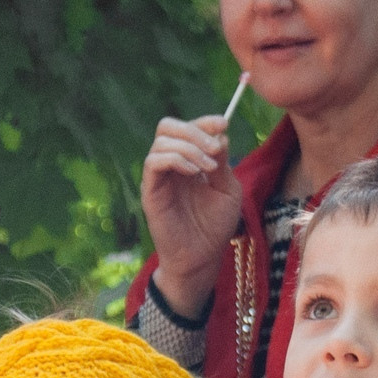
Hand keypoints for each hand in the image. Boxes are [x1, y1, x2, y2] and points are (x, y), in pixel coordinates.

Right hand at [139, 113, 241, 312]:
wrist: (203, 257)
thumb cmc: (215, 225)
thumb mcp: (227, 190)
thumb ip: (222, 164)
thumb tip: (219, 135)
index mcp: (190, 160)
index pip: (189, 128)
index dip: (204, 121)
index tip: (223, 124)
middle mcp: (171, 164)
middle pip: (168, 126)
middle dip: (194, 130)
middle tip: (215, 148)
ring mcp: (159, 176)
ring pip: (162, 141)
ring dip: (190, 148)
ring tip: (209, 169)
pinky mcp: (150, 190)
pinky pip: (154, 162)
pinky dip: (175, 159)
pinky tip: (194, 173)